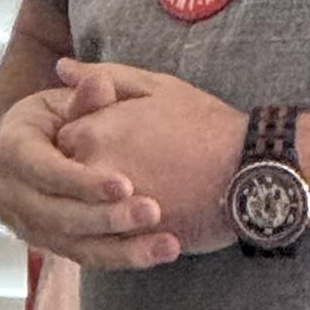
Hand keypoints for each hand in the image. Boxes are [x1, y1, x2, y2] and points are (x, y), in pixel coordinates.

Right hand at [0, 85, 179, 269]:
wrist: (29, 152)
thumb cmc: (53, 117)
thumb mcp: (63, 100)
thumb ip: (84, 96)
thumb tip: (99, 83)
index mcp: (12, 151)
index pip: (46, 172)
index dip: (83, 182)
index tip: (125, 185)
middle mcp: (13, 195)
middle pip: (60, 216)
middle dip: (107, 218)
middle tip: (152, 212)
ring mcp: (31, 225)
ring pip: (76, 246)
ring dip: (123, 249)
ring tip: (168, 244)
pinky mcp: (53, 244)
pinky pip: (88, 257)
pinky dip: (124, 257)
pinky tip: (160, 251)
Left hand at [54, 59, 244, 255]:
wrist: (248, 170)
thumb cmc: (205, 123)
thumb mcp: (155, 86)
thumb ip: (103, 76)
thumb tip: (62, 68)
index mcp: (93, 131)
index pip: (60, 141)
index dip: (82, 140)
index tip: (109, 141)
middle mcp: (91, 171)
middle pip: (65, 180)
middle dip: (84, 175)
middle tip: (127, 168)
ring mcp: (108, 210)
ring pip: (80, 214)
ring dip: (96, 207)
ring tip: (136, 194)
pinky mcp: (130, 240)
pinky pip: (104, 241)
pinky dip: (113, 233)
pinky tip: (139, 220)